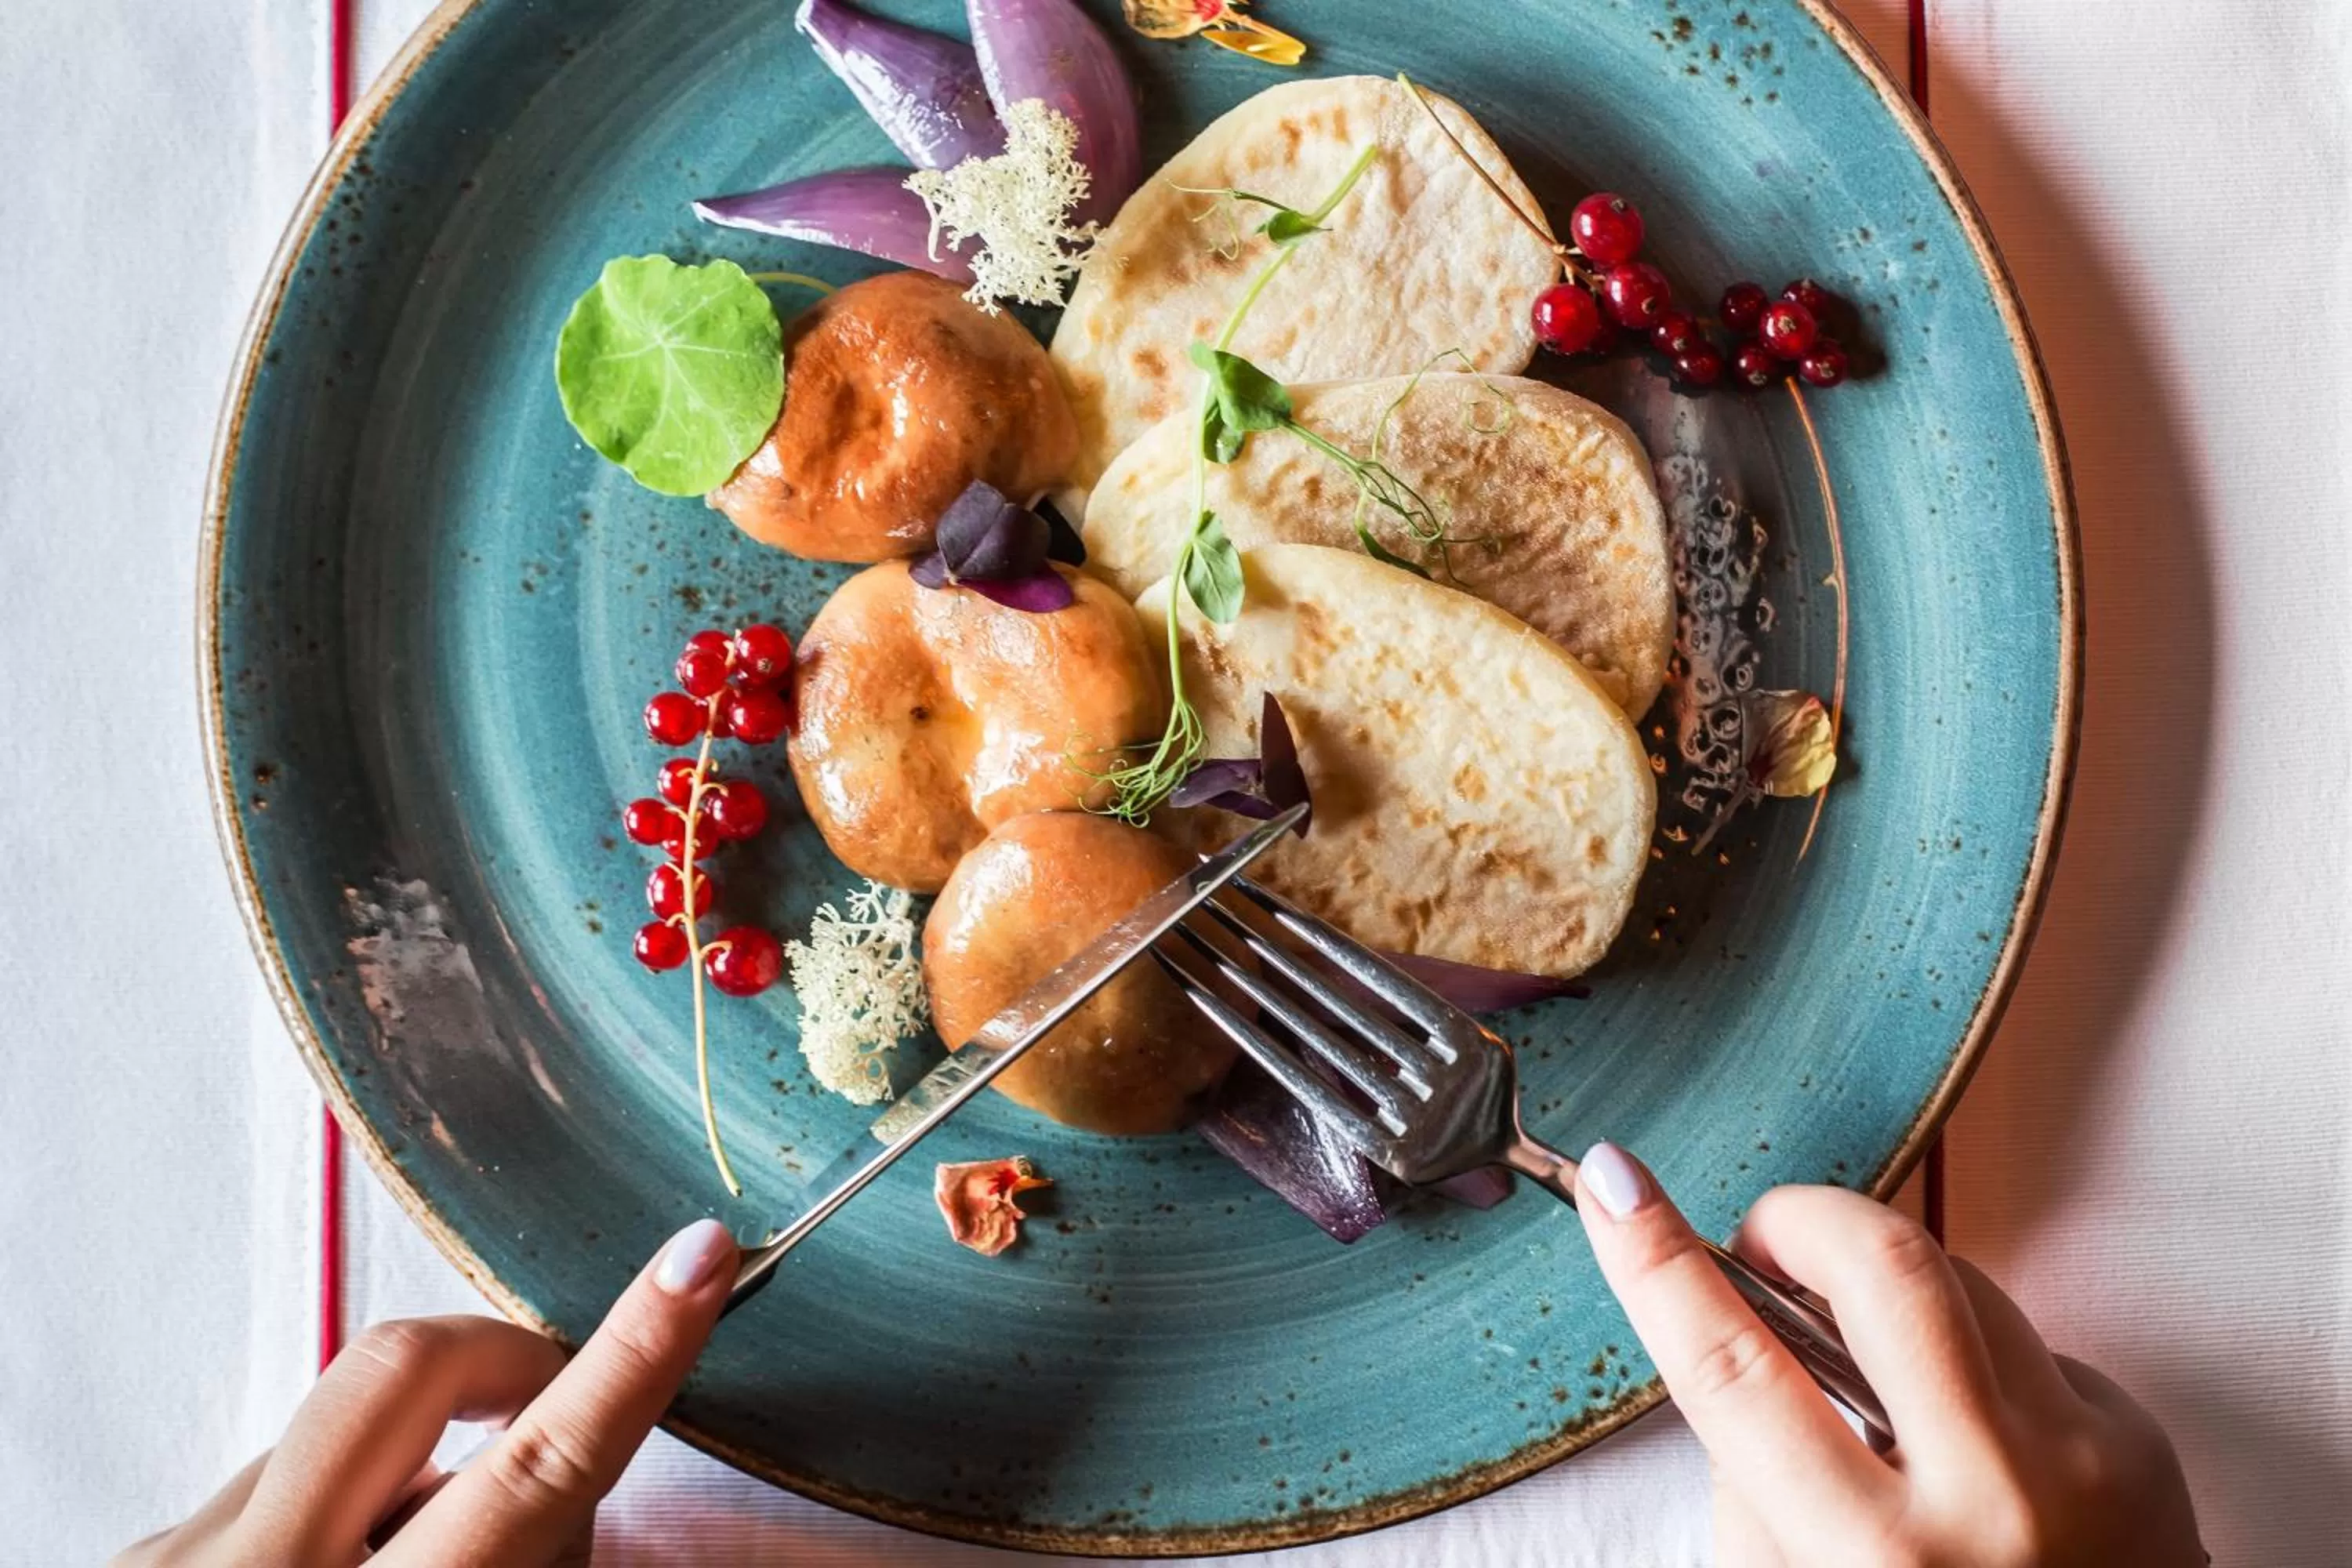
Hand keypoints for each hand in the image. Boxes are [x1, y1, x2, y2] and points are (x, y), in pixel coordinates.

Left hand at [117, 1218, 739, 1566]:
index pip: (537, 1473)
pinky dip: (340, 1516)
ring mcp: (173, 1561)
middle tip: (561, 1396)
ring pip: (338, 1426)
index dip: (631, 1357)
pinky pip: (272, 1482)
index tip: (700, 1258)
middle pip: (409, 1375)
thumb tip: (571, 1502)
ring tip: (434, 1558)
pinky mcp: (135, 1555)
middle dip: (512, 1356)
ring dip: (417, 1467)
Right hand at [1573, 1143, 2203, 1566]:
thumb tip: (1745, 1328)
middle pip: (1877, 1263)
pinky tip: (1974, 1438)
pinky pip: (2023, 1344)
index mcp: (1873, 1561)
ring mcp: (2079, 1462)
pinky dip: (1974, 1366)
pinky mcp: (2139, 1443)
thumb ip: (1759, 1477)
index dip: (1653, 1259)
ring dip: (1886, 1294)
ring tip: (1871, 1366)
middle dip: (1798, 1219)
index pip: (1730, 1368)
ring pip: (1954, 1279)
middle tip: (1763, 1242)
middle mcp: (1986, 1502)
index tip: (1613, 1181)